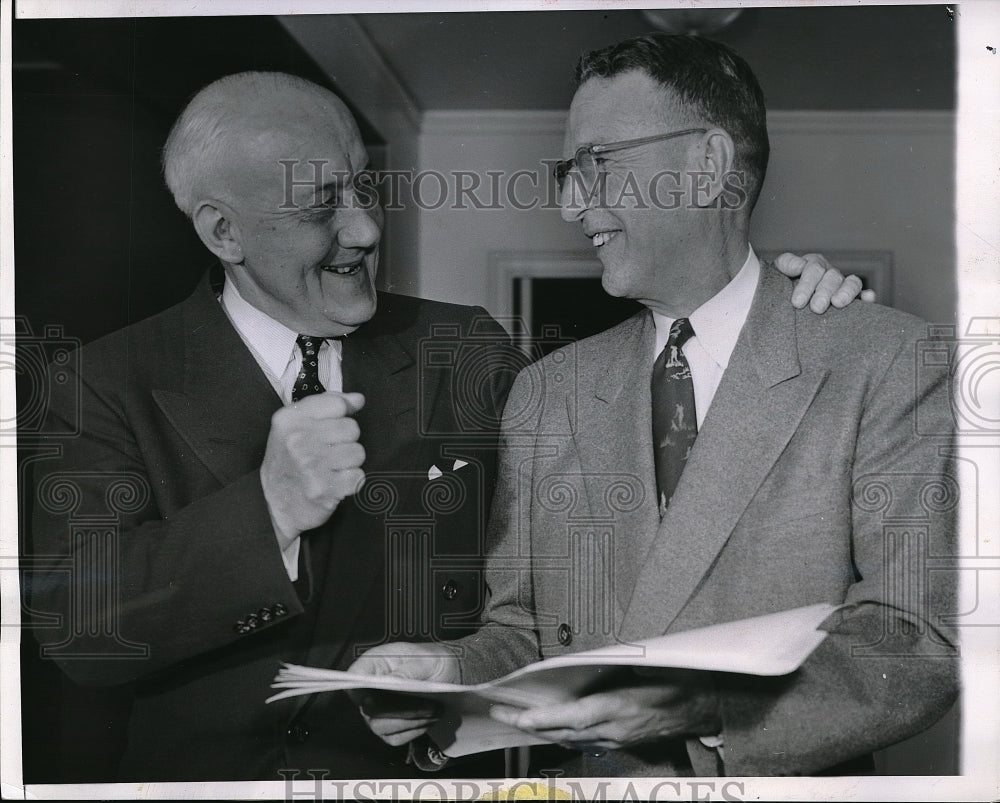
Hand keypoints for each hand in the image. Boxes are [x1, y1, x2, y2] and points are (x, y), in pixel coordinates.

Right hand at [260, 391, 365, 541]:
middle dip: (345, 441)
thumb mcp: (294, 425)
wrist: (273, 505)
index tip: (331, 428)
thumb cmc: (288, 461)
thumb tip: (358, 399)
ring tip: (330, 468)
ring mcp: (310, 465)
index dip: (342, 416)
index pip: (338, 404)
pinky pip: (358, 476)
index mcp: (289, 419)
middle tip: (327, 454)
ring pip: (358, 452)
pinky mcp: (324, 489)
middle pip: (352, 428)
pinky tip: (333, 483)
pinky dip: (350, 482)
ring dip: (349, 463)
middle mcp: (298, 440)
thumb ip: (327, 405)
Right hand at [347, 642, 459, 746]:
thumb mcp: (427, 660)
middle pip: (369, 710)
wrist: (449, 676)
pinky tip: (429, 719)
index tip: (374, 699)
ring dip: (413, 721)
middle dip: (402, 711)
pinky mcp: (388, 729)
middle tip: (431, 706)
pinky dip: (415, 730)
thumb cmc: (434, 661)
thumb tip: (392, 681)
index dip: (359, 689)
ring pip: (382, 727)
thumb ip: (408, 670)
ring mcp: (376, 712)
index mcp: (375, 664)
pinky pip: (395, 738)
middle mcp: (371, 689)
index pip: (354, 677)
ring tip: (436, 710)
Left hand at [489, 669, 720, 751]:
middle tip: (499, 714)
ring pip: (570, 739)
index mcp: (621, 708)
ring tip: (513, 720)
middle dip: (528, 725)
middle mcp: (615, 729)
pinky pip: (583, 742)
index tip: (519, 716)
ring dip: (541, 731)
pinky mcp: (621, 743)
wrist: (707, 707)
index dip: (544, 718)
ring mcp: (618, 739)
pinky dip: (561, 734)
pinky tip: (548, 728)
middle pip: (563, 731)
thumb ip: (622, 664)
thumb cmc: (680, 681)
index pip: (574, 717)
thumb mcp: (653, 665)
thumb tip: (596, 658)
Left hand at [775, 252, 876, 311]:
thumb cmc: (781, 288)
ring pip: (852, 283)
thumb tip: (800, 265)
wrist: (784, 304)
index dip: (806, 285)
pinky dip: (867, 296)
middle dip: (824, 292)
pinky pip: (864, 295)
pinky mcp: (852, 300)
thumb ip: (786, 264)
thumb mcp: (778, 273)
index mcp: (813, 265)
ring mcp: (842, 286)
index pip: (813, 269)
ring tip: (837, 304)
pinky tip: (868, 298)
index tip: (797, 302)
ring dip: (846, 292)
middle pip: (832, 277)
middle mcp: (829, 273)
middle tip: (816, 308)